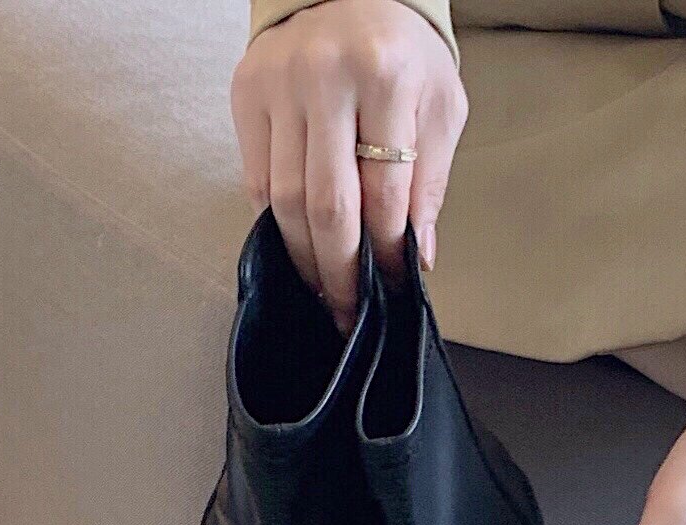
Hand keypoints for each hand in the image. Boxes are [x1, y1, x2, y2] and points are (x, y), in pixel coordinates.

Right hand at [232, 0, 466, 329]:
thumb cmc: (401, 52)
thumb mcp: (439, 106)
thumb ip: (429, 181)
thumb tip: (416, 257)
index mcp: (384, 76)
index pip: (383, 195)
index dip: (385, 256)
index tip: (389, 291)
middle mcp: (325, 76)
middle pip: (326, 205)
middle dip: (340, 271)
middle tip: (350, 310)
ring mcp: (278, 83)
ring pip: (284, 200)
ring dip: (305, 257)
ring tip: (324, 288)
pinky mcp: (246, 91)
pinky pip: (255, 180)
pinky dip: (276, 223)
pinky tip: (298, 244)